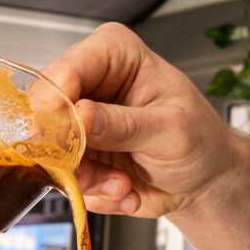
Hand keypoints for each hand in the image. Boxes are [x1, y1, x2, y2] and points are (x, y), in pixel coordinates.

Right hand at [44, 23, 237, 218]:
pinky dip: (96, 194)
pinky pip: (67, 181)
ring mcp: (80, 124)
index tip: (73, 133)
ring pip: (53, 154)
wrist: (204, 179)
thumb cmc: (199, 141)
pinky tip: (125, 190)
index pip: (67, 69)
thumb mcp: (170, 130)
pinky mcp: (78, 158)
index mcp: (114, 55)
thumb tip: (80, 116)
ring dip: (89, 180)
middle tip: (101, 173)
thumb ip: (123, 124)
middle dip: (73, 152)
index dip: (60, 102)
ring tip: (123, 184)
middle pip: (46, 112)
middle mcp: (89, 85)